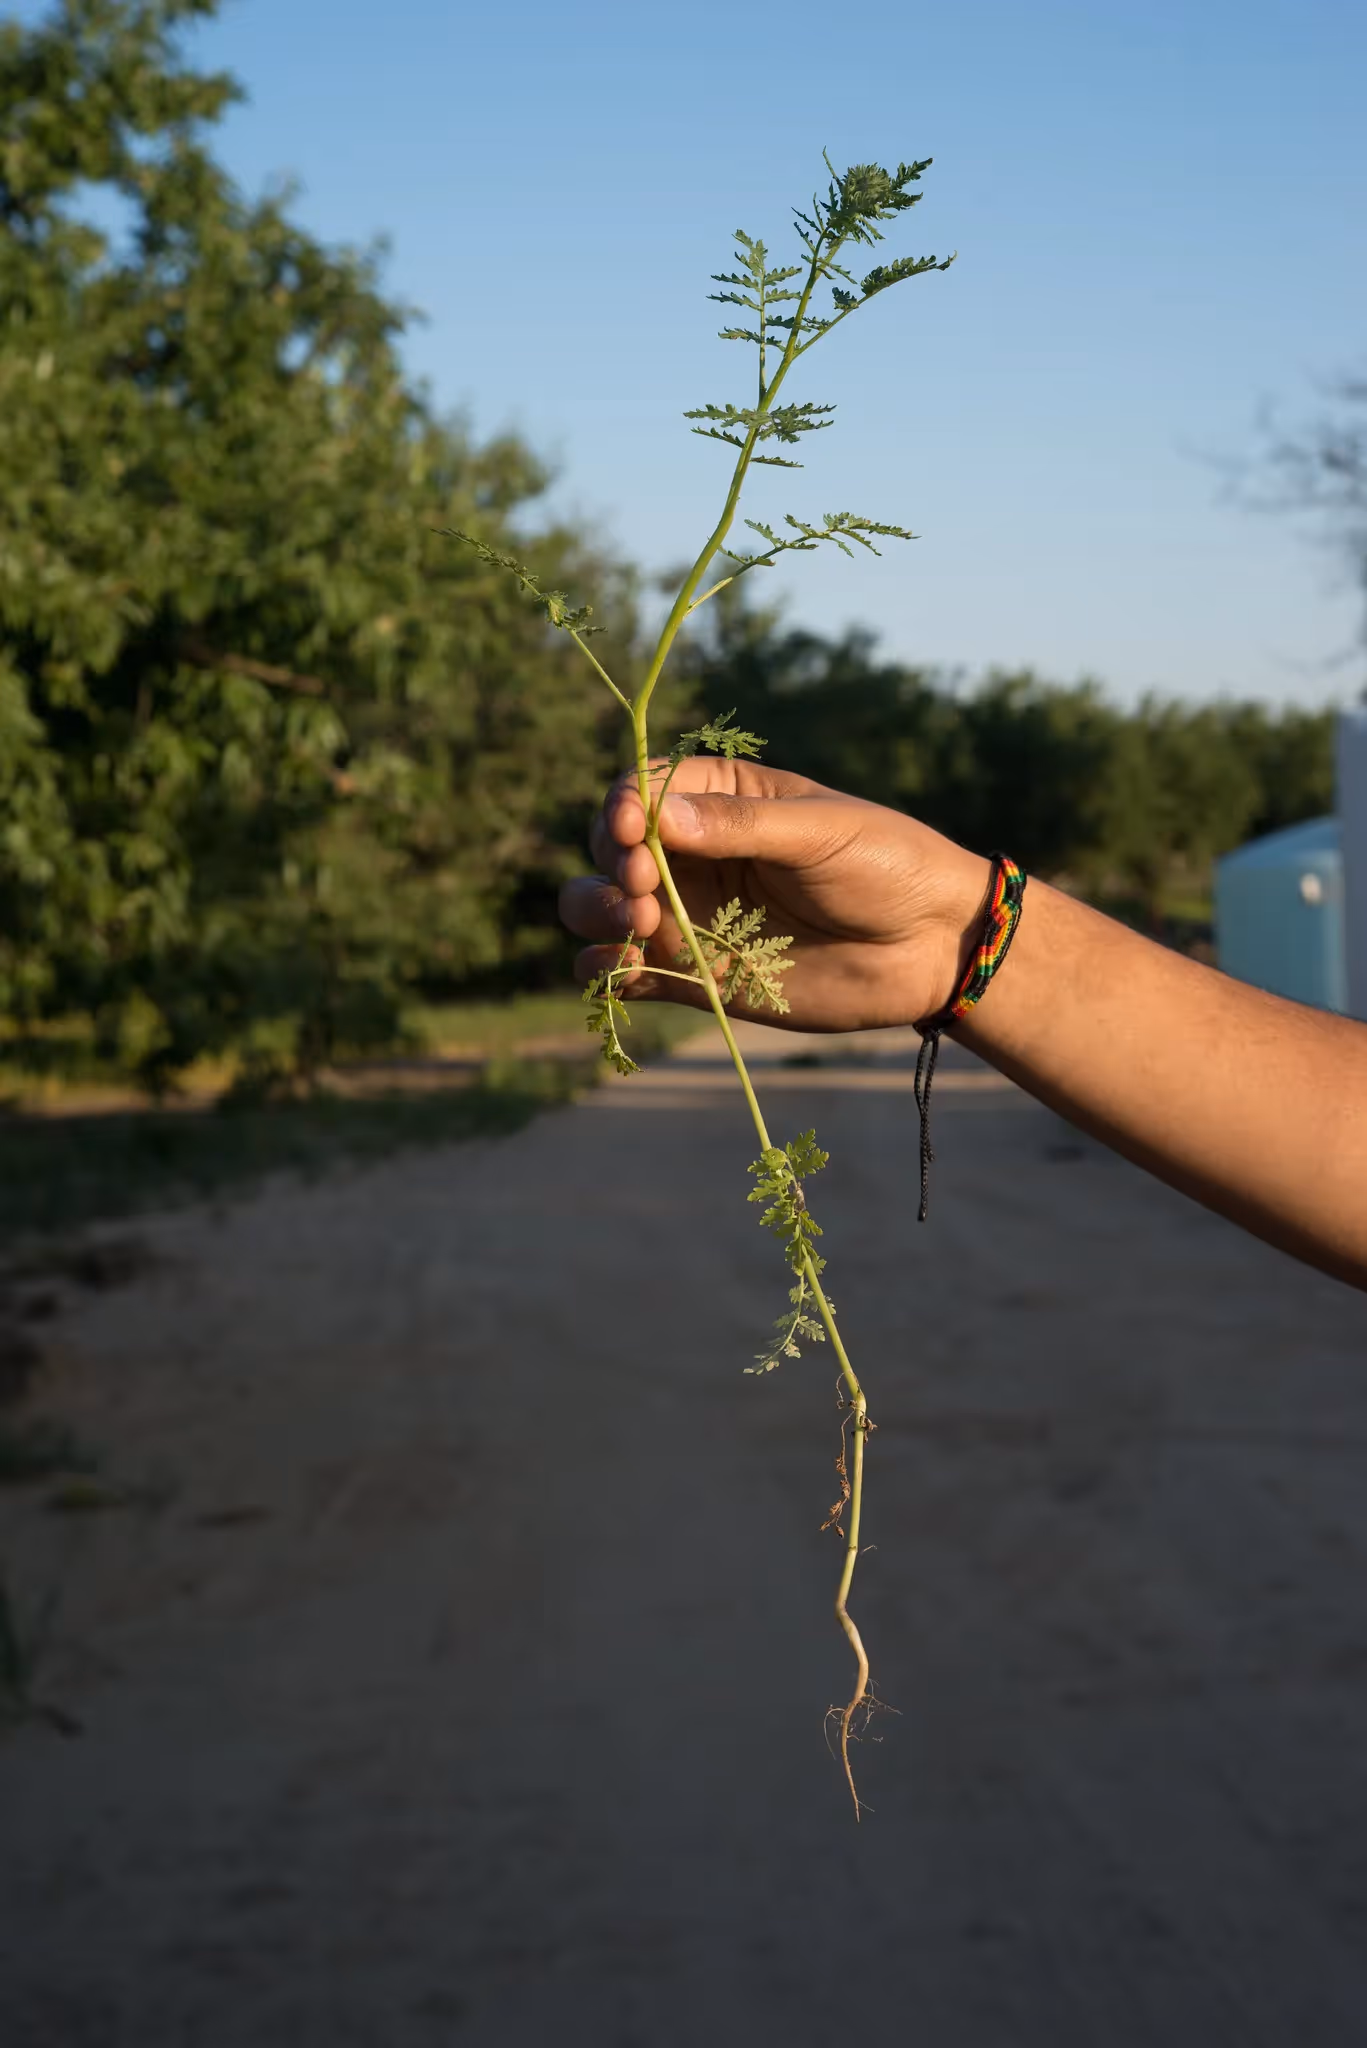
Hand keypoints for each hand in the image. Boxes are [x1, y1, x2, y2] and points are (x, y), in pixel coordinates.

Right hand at [558, 758, 991, 1031]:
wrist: (932, 947)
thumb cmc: (887, 865)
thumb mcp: (819, 831)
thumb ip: (739, 826)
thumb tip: (656, 816)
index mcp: (722, 797)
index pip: (643, 788)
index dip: (623, 807)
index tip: (632, 830)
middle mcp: (694, 853)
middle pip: (610, 847)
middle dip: (613, 863)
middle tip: (645, 887)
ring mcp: (690, 914)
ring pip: (601, 907)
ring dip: (598, 913)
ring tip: (642, 926)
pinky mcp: (695, 975)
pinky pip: (625, 972)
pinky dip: (604, 971)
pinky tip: (620, 971)